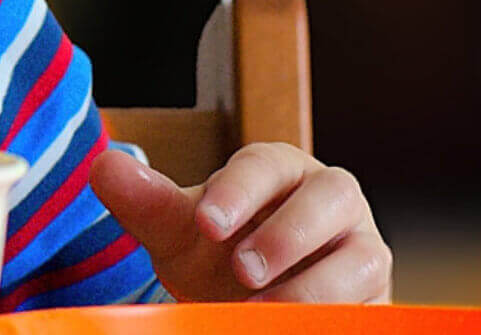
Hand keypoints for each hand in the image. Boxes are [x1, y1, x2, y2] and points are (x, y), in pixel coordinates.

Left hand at [91, 143, 390, 302]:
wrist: (255, 303)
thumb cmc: (218, 251)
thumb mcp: (178, 231)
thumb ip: (146, 201)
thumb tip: (103, 166)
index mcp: (279, 169)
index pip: (266, 163)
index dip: (238, 190)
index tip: (205, 224)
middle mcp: (330, 199)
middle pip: (332, 194)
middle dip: (287, 232)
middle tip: (242, 269)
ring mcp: (362, 248)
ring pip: (364, 256)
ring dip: (314, 286)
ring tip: (261, 311)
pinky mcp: (377, 297)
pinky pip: (373, 306)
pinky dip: (336, 316)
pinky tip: (293, 327)